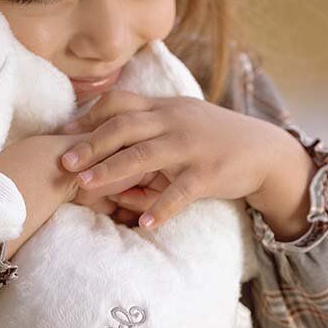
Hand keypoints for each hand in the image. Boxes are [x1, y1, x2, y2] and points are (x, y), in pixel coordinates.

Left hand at [56, 88, 285, 228]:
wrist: (264, 150)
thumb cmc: (212, 139)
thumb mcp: (180, 123)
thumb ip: (147, 131)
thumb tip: (106, 150)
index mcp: (163, 108)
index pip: (119, 102)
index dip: (89, 116)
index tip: (63, 131)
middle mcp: (174, 121)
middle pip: (124, 126)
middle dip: (91, 143)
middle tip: (64, 162)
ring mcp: (191, 146)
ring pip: (145, 155)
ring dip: (112, 170)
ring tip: (87, 185)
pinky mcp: (209, 173)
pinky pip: (180, 192)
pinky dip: (161, 208)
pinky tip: (144, 224)